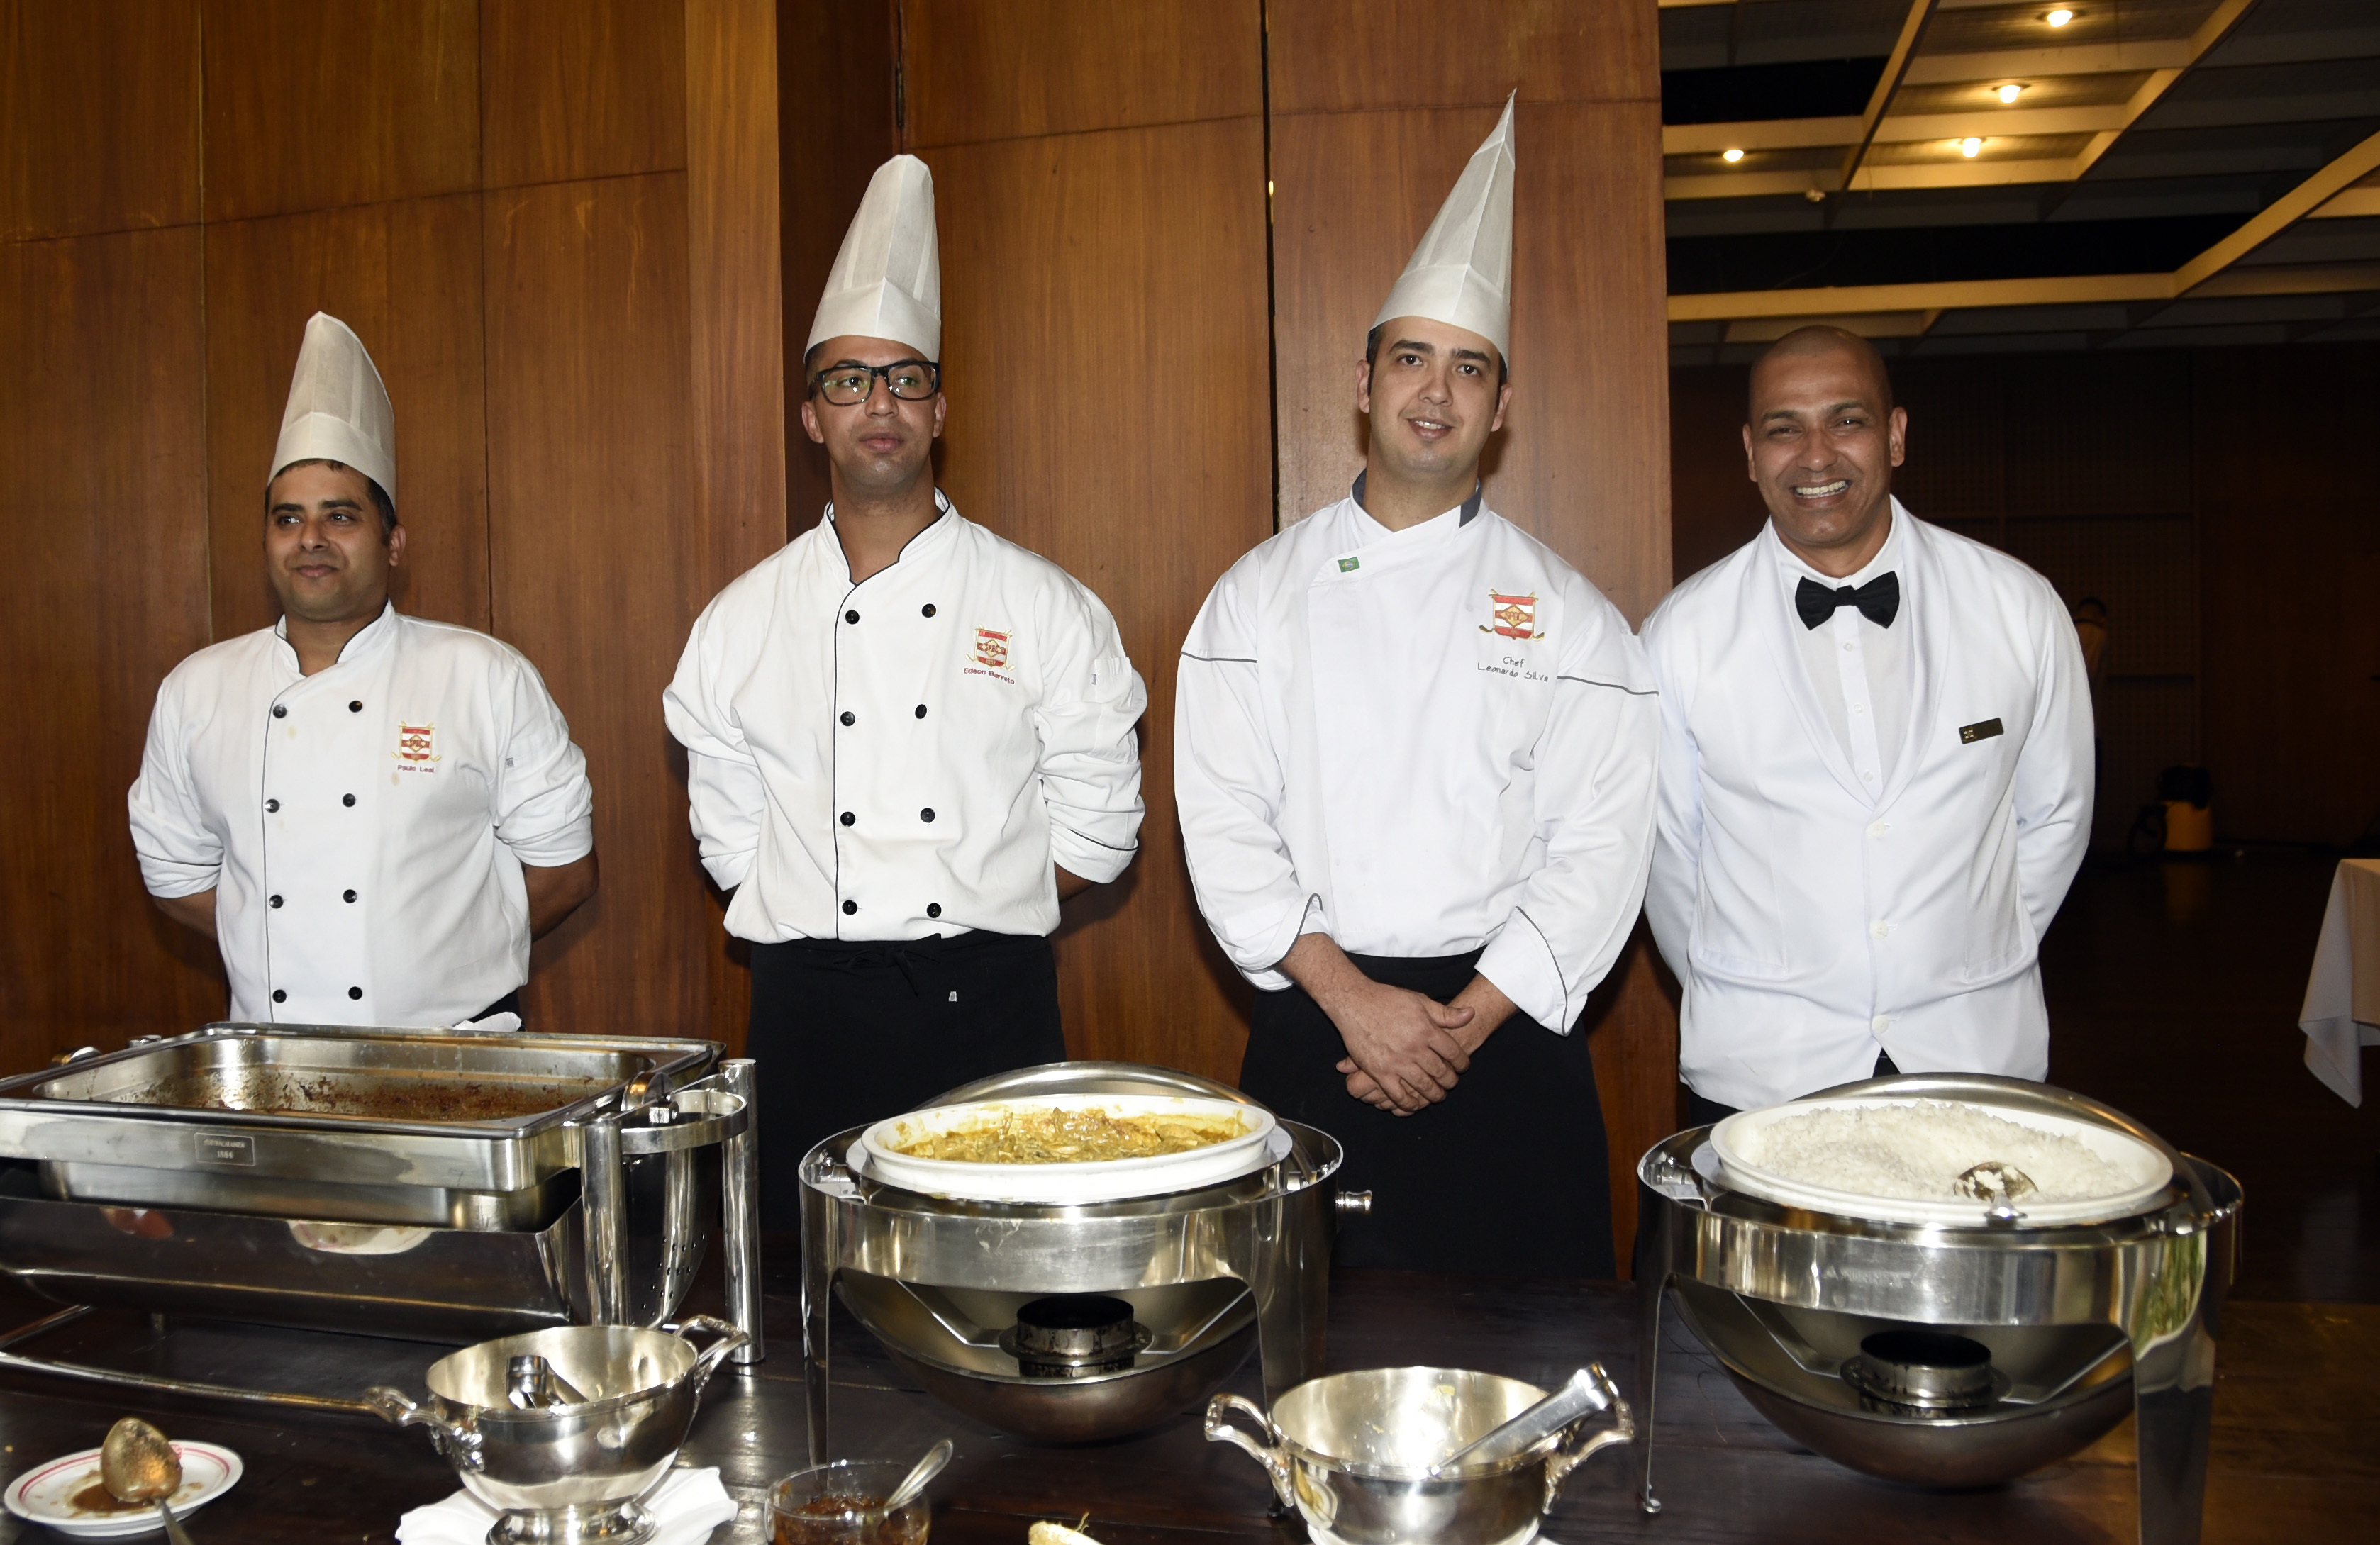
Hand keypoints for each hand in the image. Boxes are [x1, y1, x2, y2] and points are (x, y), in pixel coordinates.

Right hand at [1321, 974, 1476, 1113]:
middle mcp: (1414, 1047)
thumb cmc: (1386, 999)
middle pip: (1441, 1071)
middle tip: (1451, 1083)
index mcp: (1426, 1030)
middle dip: (1450, 1081)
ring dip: (1434, 1094)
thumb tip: (1471, 1014)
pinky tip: (1415, 1104)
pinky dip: (1409, 1103)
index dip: (1462, 1063)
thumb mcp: (1420, 1000)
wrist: (1354, 1003)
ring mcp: (1397, 1061)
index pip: (1453, 1052)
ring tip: (1438, 1096)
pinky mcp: (1380, 1072)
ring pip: (1423, 1086)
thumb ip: (1446, 1013)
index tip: (1463, 1067)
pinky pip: (1398, 1095)